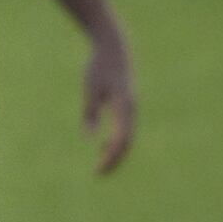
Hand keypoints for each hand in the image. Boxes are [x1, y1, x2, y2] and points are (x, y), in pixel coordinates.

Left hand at [82, 32, 137, 175]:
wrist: (115, 47)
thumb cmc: (100, 66)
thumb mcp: (91, 88)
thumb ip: (91, 112)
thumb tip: (90, 137)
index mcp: (124, 106)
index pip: (121, 140)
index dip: (111, 157)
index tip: (98, 169)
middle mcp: (132, 110)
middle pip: (127, 143)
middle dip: (114, 160)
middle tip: (99, 174)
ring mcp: (132, 108)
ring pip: (128, 138)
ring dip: (116, 152)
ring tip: (100, 163)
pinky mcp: (129, 106)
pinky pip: (126, 129)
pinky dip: (116, 140)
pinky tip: (103, 144)